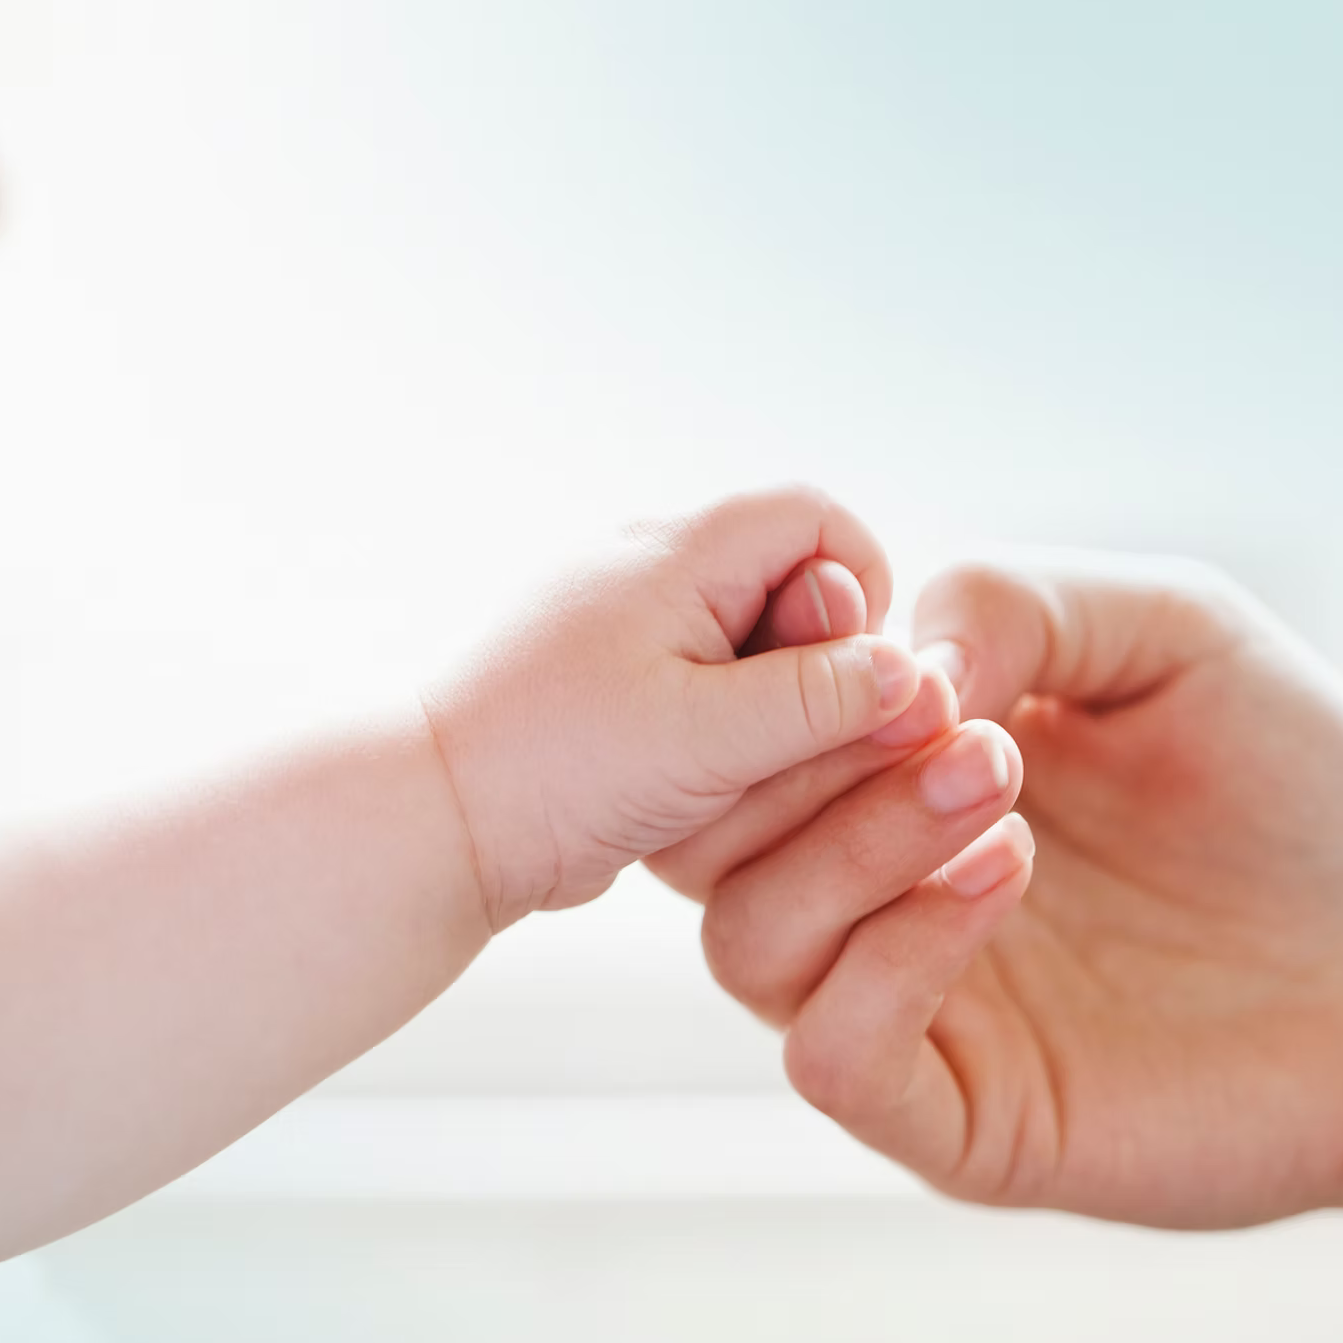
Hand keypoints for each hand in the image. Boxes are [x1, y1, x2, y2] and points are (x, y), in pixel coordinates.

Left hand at [423, 488, 921, 928]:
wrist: (429, 823)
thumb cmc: (556, 769)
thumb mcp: (708, 736)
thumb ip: (821, 699)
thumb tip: (913, 674)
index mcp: (677, 548)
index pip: (818, 520)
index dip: (862, 595)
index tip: (856, 684)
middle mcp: (649, 565)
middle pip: (790, 581)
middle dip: (817, 664)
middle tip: (790, 745)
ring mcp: (626, 622)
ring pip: (750, 641)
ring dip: (770, 708)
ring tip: (731, 776)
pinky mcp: (611, 680)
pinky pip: (703, 682)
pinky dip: (723, 731)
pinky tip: (695, 788)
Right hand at [659, 555, 1342, 1227]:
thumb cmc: (1295, 785)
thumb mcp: (1171, 628)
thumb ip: (1022, 599)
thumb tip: (896, 660)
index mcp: (897, 775)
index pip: (743, 735)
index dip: (775, 673)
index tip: (876, 631)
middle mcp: (877, 890)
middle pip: (707, 840)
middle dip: (797, 759)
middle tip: (948, 711)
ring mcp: (916, 1005)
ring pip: (749, 944)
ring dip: (849, 844)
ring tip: (997, 782)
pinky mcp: (965, 1119)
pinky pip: (836, 1056)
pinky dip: (889, 957)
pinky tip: (1008, 874)